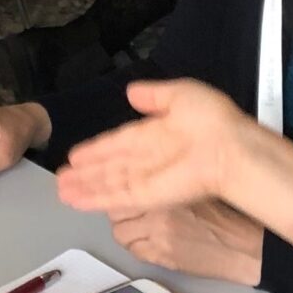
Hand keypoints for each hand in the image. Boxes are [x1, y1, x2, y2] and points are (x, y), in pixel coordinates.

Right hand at [56, 79, 274, 215]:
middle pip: (111, 166)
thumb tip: (132, 91)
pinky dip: (95, 199)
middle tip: (62, 178)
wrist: (231, 149)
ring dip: (85, 187)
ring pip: (109, 183)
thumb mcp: (182, 94)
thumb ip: (154, 94)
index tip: (77, 154)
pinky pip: (116, 197)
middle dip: (86, 172)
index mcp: (158, 132)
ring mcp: (148, 179)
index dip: (98, 149)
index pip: (120, 142)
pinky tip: (77, 201)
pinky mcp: (148, 196)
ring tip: (62, 191)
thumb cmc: (214, 121)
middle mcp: (150, 157)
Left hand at [110, 198, 264, 283]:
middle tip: (134, 216)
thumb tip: (139, 188)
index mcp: (168, 190)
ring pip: (121, 234)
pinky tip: (153, 246)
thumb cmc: (227, 218)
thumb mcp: (193, 190)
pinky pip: (135, 253)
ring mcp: (158, 236)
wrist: (245, 247)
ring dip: (128, 233)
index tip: (128, 200)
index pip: (125, 190)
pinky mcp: (162, 257)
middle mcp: (159, 212)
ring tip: (143, 232)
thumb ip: (165, 189)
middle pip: (117, 213)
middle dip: (123, 215)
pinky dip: (139, 250)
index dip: (124, 197)